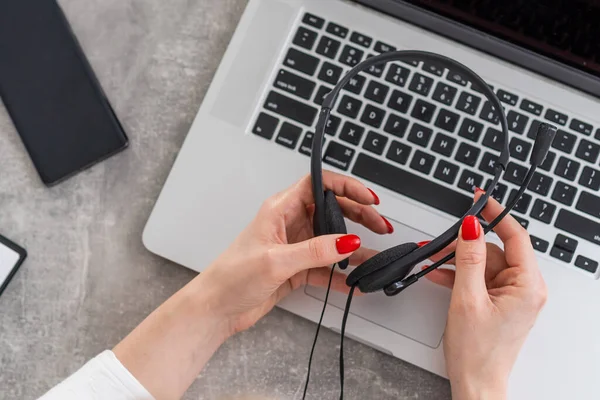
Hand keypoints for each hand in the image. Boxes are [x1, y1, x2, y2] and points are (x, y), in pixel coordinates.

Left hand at [198, 171, 387, 336]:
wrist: (216, 308)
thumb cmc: (231, 276)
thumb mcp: (276, 260)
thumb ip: (315, 251)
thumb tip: (348, 241)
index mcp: (280, 209)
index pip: (319, 184)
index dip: (346, 186)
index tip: (368, 198)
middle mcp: (289, 223)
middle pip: (332, 210)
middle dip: (359, 216)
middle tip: (380, 227)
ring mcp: (294, 246)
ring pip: (332, 240)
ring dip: (354, 248)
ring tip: (375, 256)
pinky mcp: (296, 267)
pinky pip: (326, 266)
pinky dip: (342, 274)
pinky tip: (356, 282)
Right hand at [425, 192, 547, 399]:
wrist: (475, 383)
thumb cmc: (477, 353)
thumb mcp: (467, 299)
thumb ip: (468, 259)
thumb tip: (471, 227)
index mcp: (527, 286)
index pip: (515, 237)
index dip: (495, 214)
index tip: (478, 199)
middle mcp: (524, 288)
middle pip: (493, 250)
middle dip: (463, 246)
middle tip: (438, 245)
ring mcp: (511, 295)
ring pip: (482, 264)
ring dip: (456, 262)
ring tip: (431, 262)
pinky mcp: (498, 302)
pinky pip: (478, 278)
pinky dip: (459, 275)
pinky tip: (438, 275)